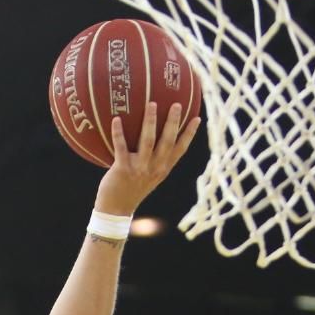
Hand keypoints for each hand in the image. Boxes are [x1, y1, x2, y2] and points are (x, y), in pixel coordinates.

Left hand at [95, 100, 202, 216]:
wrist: (116, 210)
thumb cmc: (131, 189)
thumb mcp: (149, 177)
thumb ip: (154, 160)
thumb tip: (154, 139)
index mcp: (163, 169)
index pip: (180, 149)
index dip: (190, 134)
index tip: (197, 118)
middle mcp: (155, 168)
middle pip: (168, 141)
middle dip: (173, 122)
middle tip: (177, 104)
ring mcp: (140, 168)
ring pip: (148, 141)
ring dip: (150, 122)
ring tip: (152, 104)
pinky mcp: (123, 169)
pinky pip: (121, 147)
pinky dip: (118, 133)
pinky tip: (116, 119)